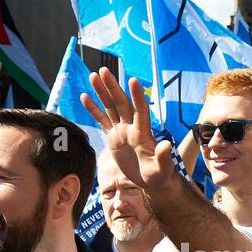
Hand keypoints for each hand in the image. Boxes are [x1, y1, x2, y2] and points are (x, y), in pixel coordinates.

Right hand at [80, 68, 175, 189]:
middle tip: (103, 70)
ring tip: (93, 76)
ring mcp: (122, 131)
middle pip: (121, 103)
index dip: (137, 97)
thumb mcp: (163, 168)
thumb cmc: (159, 175)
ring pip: (110, 107)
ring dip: (102, 92)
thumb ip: (164, 157)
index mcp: (143, 133)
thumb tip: (167, 145)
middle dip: (112, 87)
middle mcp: (132, 128)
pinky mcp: (113, 138)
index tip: (133, 81)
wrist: (151, 180)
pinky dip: (93, 109)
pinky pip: (102, 120)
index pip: (140, 111)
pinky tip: (85, 96)